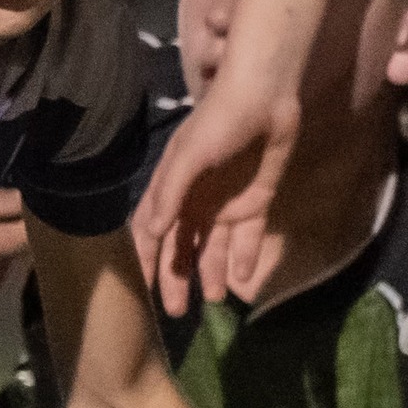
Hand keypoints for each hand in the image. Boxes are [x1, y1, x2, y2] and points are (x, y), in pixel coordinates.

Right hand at [136, 88, 300, 317]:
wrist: (265, 96)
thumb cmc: (219, 121)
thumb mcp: (188, 155)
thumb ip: (171, 193)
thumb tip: (152, 233)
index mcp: (172, 190)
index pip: (152, 233)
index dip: (145, 261)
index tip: (142, 291)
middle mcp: (195, 202)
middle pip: (181, 249)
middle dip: (177, 279)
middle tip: (176, 311)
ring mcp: (225, 205)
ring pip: (213, 249)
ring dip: (211, 274)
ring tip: (213, 300)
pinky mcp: (256, 202)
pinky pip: (248, 238)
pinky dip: (244, 258)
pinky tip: (242, 278)